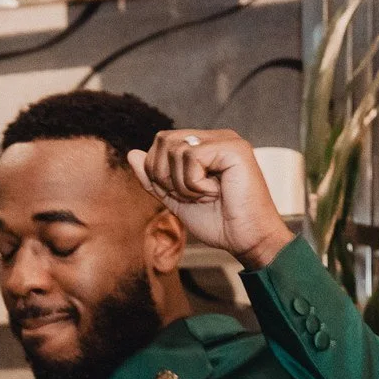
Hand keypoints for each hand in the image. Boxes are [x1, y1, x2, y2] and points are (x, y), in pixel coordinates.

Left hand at [127, 129, 293, 267]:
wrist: (246, 241)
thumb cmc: (220, 223)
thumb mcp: (177, 200)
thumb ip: (154, 179)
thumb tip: (132, 153)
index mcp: (204, 146)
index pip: (162, 142)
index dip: (158, 172)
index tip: (183, 195)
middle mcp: (215, 138)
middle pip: (164, 140)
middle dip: (166, 176)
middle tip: (192, 196)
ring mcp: (226, 140)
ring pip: (175, 149)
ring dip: (183, 183)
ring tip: (207, 195)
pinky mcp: (234, 148)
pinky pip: (192, 157)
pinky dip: (195, 183)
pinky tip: (216, 192)